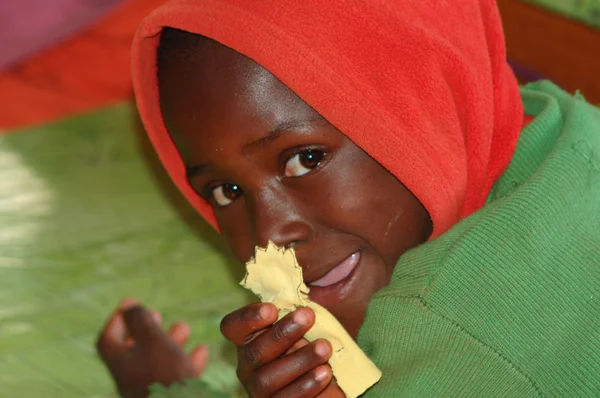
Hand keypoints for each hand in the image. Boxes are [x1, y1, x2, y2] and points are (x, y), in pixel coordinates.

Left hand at [96, 299, 207, 397]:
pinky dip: (188, 359)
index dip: (117, 319)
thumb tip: (130, 306)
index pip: (108, 338)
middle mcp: (130, 377)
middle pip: (133, 349)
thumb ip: (140, 320)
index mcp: (119, 363)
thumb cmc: (164, 374)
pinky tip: (202, 350)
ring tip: (184, 327)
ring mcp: (149, 388)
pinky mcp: (169, 395)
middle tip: (157, 313)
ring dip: (170, 340)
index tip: (131, 303)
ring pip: (157, 360)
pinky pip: (177, 374)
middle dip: (146, 328)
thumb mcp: (151, 338)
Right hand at [221, 303, 344, 396]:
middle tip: (308, 316)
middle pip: (255, 352)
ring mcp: (260, 391)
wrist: (331, 377)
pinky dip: (306, 385)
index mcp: (250, 340)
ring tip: (324, 348)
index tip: (271, 309)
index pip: (233, 327)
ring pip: (267, 379)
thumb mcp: (306, 323)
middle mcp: (248, 367)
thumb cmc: (314, 343)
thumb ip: (297, 310)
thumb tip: (297, 287)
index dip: (247, 318)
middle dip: (282, 334)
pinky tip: (326, 372)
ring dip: (299, 361)